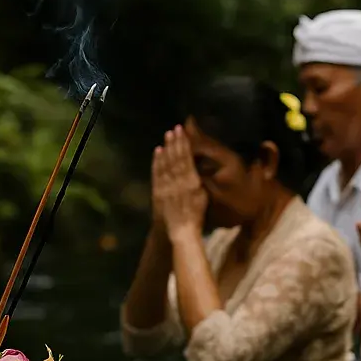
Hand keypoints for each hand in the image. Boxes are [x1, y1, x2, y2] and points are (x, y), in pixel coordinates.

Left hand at [152, 125, 206, 240]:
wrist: (180, 231)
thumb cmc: (196, 216)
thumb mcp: (204, 197)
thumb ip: (200, 182)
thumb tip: (197, 169)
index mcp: (192, 183)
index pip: (187, 159)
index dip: (184, 145)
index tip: (183, 133)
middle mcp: (179, 182)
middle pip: (176, 158)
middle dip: (175, 142)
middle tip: (174, 129)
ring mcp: (166, 186)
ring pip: (166, 163)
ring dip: (167, 148)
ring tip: (167, 136)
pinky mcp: (158, 191)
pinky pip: (157, 173)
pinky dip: (157, 161)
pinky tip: (158, 151)